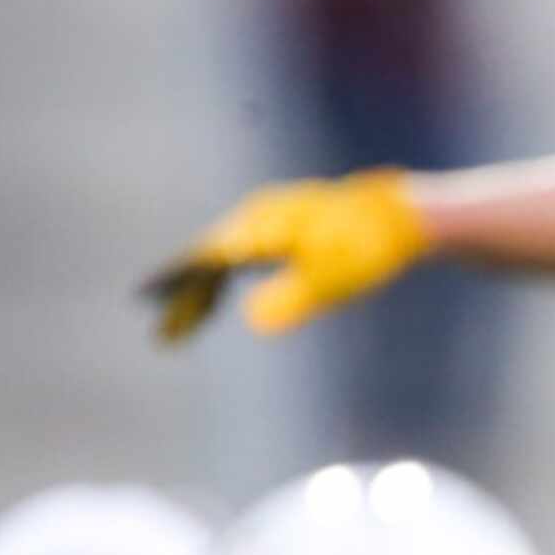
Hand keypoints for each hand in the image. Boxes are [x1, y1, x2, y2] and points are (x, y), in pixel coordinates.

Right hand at [146, 169, 429, 341]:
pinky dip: (227, 280)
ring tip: (184, 327)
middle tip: (167, 338)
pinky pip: (242, 255)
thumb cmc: (368, 249)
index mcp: (261, 227)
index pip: (205, 260)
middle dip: (187, 298)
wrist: (406, 218)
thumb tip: (253, 321)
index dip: (176, 284)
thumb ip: (291, 299)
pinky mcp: (286, 226)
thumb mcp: (332, 282)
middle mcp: (258, 217)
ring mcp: (272, 219)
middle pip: (209, 259)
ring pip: (225, 257)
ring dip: (205, 292)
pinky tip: (218, 299)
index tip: (149, 301)